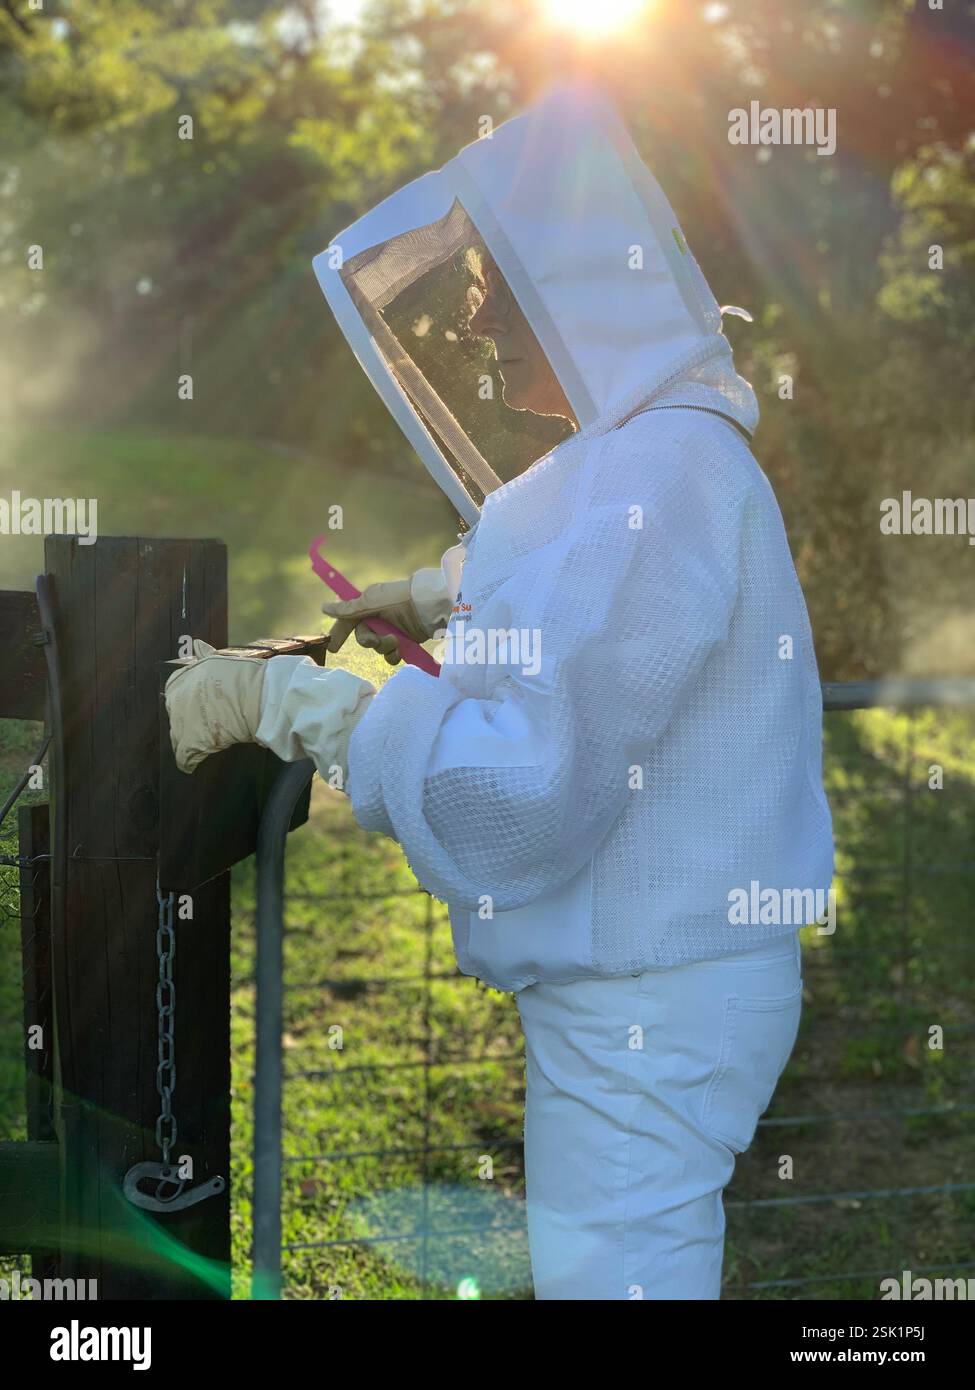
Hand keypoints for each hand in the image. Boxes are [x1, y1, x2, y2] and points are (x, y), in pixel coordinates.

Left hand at [164, 639, 266, 773]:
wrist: (262, 696)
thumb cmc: (247, 678)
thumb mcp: (222, 660)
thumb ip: (206, 655)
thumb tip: (197, 644)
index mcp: (182, 678)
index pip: (174, 693)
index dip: (187, 703)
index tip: (199, 709)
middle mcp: (177, 698)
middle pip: (175, 716)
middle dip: (185, 723)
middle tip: (204, 728)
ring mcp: (182, 720)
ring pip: (177, 736)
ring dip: (186, 742)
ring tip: (199, 748)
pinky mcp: (191, 741)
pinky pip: (183, 756)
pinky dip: (187, 762)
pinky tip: (192, 765)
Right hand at [322, 577, 434, 665]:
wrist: (429, 606)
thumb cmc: (399, 598)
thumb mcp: (372, 602)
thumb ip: (348, 609)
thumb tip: (324, 608)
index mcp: (368, 605)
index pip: (348, 620)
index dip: (340, 633)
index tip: (333, 647)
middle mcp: (378, 618)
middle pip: (363, 637)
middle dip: (368, 641)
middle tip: (375, 640)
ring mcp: (391, 630)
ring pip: (377, 648)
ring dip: (384, 647)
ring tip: (395, 641)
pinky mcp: (404, 641)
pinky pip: (391, 654)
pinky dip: (394, 654)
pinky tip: (400, 649)